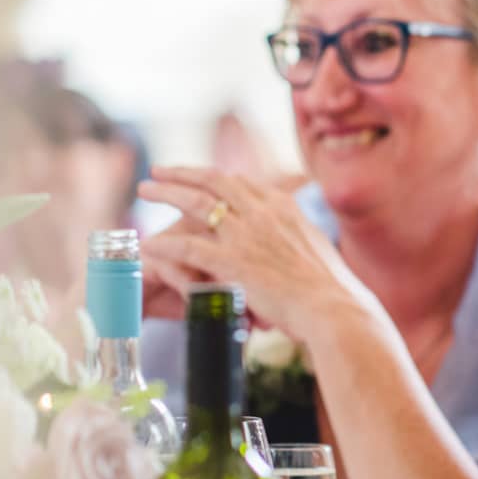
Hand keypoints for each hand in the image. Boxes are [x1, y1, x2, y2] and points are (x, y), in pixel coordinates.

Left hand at [137, 167, 380, 344]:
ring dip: (167, 193)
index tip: (199, 176)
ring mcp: (246, 235)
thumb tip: (297, 240)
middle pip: (214, 180)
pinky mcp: (232, 262)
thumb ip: (298, 236)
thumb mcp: (316, 248)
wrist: (333, 307)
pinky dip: (165, 244)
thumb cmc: (331, 288)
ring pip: (195, 203)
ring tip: (144, 190)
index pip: (242, 182)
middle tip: (159, 171)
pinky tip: (148, 243)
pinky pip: (188, 247)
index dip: (215, 177)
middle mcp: (263, 213)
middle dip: (183, 173)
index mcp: (284, 207)